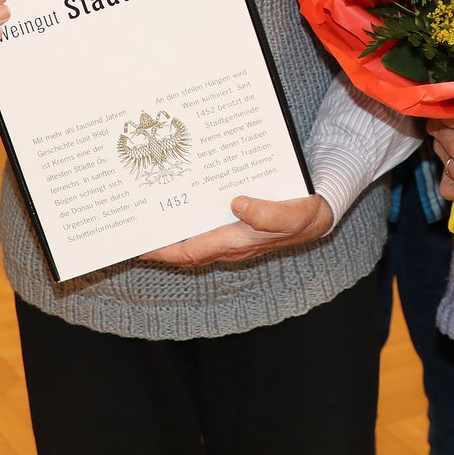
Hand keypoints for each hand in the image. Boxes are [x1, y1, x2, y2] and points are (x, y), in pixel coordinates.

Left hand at [138, 194, 333, 265]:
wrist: (321, 212)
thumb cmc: (305, 215)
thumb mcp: (294, 214)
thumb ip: (269, 214)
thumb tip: (237, 204)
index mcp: (237, 242)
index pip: (190, 253)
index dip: (162, 252)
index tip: (138, 246)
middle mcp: (229, 242)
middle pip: (184, 249)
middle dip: (158, 243)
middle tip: (132, 228)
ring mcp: (231, 235)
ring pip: (192, 237)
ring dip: (171, 230)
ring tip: (148, 214)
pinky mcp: (236, 223)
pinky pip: (204, 225)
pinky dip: (188, 217)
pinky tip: (180, 201)